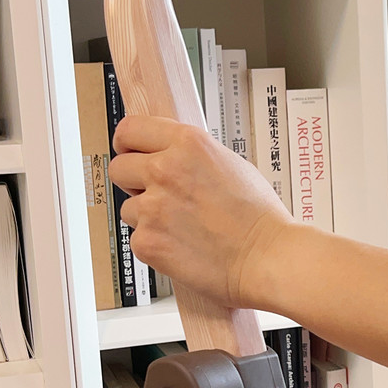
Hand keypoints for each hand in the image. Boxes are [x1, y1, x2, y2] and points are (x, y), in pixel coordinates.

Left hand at [109, 116, 293, 305]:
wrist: (268, 258)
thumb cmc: (260, 218)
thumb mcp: (231, 164)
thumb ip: (192, 157)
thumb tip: (169, 157)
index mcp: (188, 144)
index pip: (130, 129)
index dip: (127, 143)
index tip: (129, 151)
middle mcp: (166, 170)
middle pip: (119, 167)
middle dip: (134, 182)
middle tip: (156, 195)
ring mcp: (153, 207)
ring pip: (129, 208)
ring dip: (148, 217)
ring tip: (182, 227)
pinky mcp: (148, 242)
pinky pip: (138, 239)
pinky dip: (156, 245)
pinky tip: (183, 246)